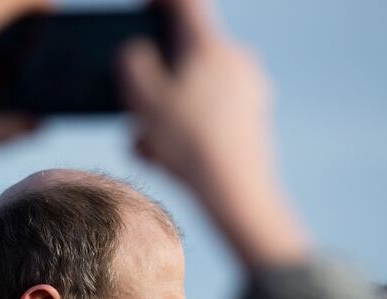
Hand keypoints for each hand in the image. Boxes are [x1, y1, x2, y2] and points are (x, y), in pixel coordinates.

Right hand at [121, 0, 308, 266]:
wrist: (237, 192)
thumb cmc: (188, 144)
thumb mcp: (142, 100)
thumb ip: (132, 64)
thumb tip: (135, 52)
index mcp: (206, 45)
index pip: (183, 2)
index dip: (159, 0)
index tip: (144, 7)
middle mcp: (235, 58)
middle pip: (187, 54)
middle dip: (156, 78)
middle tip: (134, 103)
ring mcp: (250, 86)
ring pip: (196, 87)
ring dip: (167, 109)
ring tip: (146, 145)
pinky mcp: (255, 114)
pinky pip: (213, 110)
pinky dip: (189, 125)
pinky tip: (169, 158)